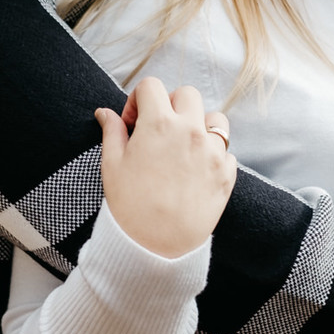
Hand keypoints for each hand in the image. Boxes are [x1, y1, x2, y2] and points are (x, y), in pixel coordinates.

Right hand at [96, 78, 235, 259]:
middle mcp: (190, 131)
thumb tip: (105, 113)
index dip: (137, 100)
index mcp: (159, 124)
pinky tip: (194, 173)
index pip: (152, 86)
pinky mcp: (227, 173)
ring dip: (199, 125)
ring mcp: (213, 152)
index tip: (132, 122)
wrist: (156, 248)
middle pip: (187, 95)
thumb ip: (112, 131)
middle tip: (158, 131)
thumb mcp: (112, 165)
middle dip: (170, 105)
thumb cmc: (129, 206)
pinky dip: (212, 155)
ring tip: (182, 148)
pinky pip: (226, 151)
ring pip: (215, 119)